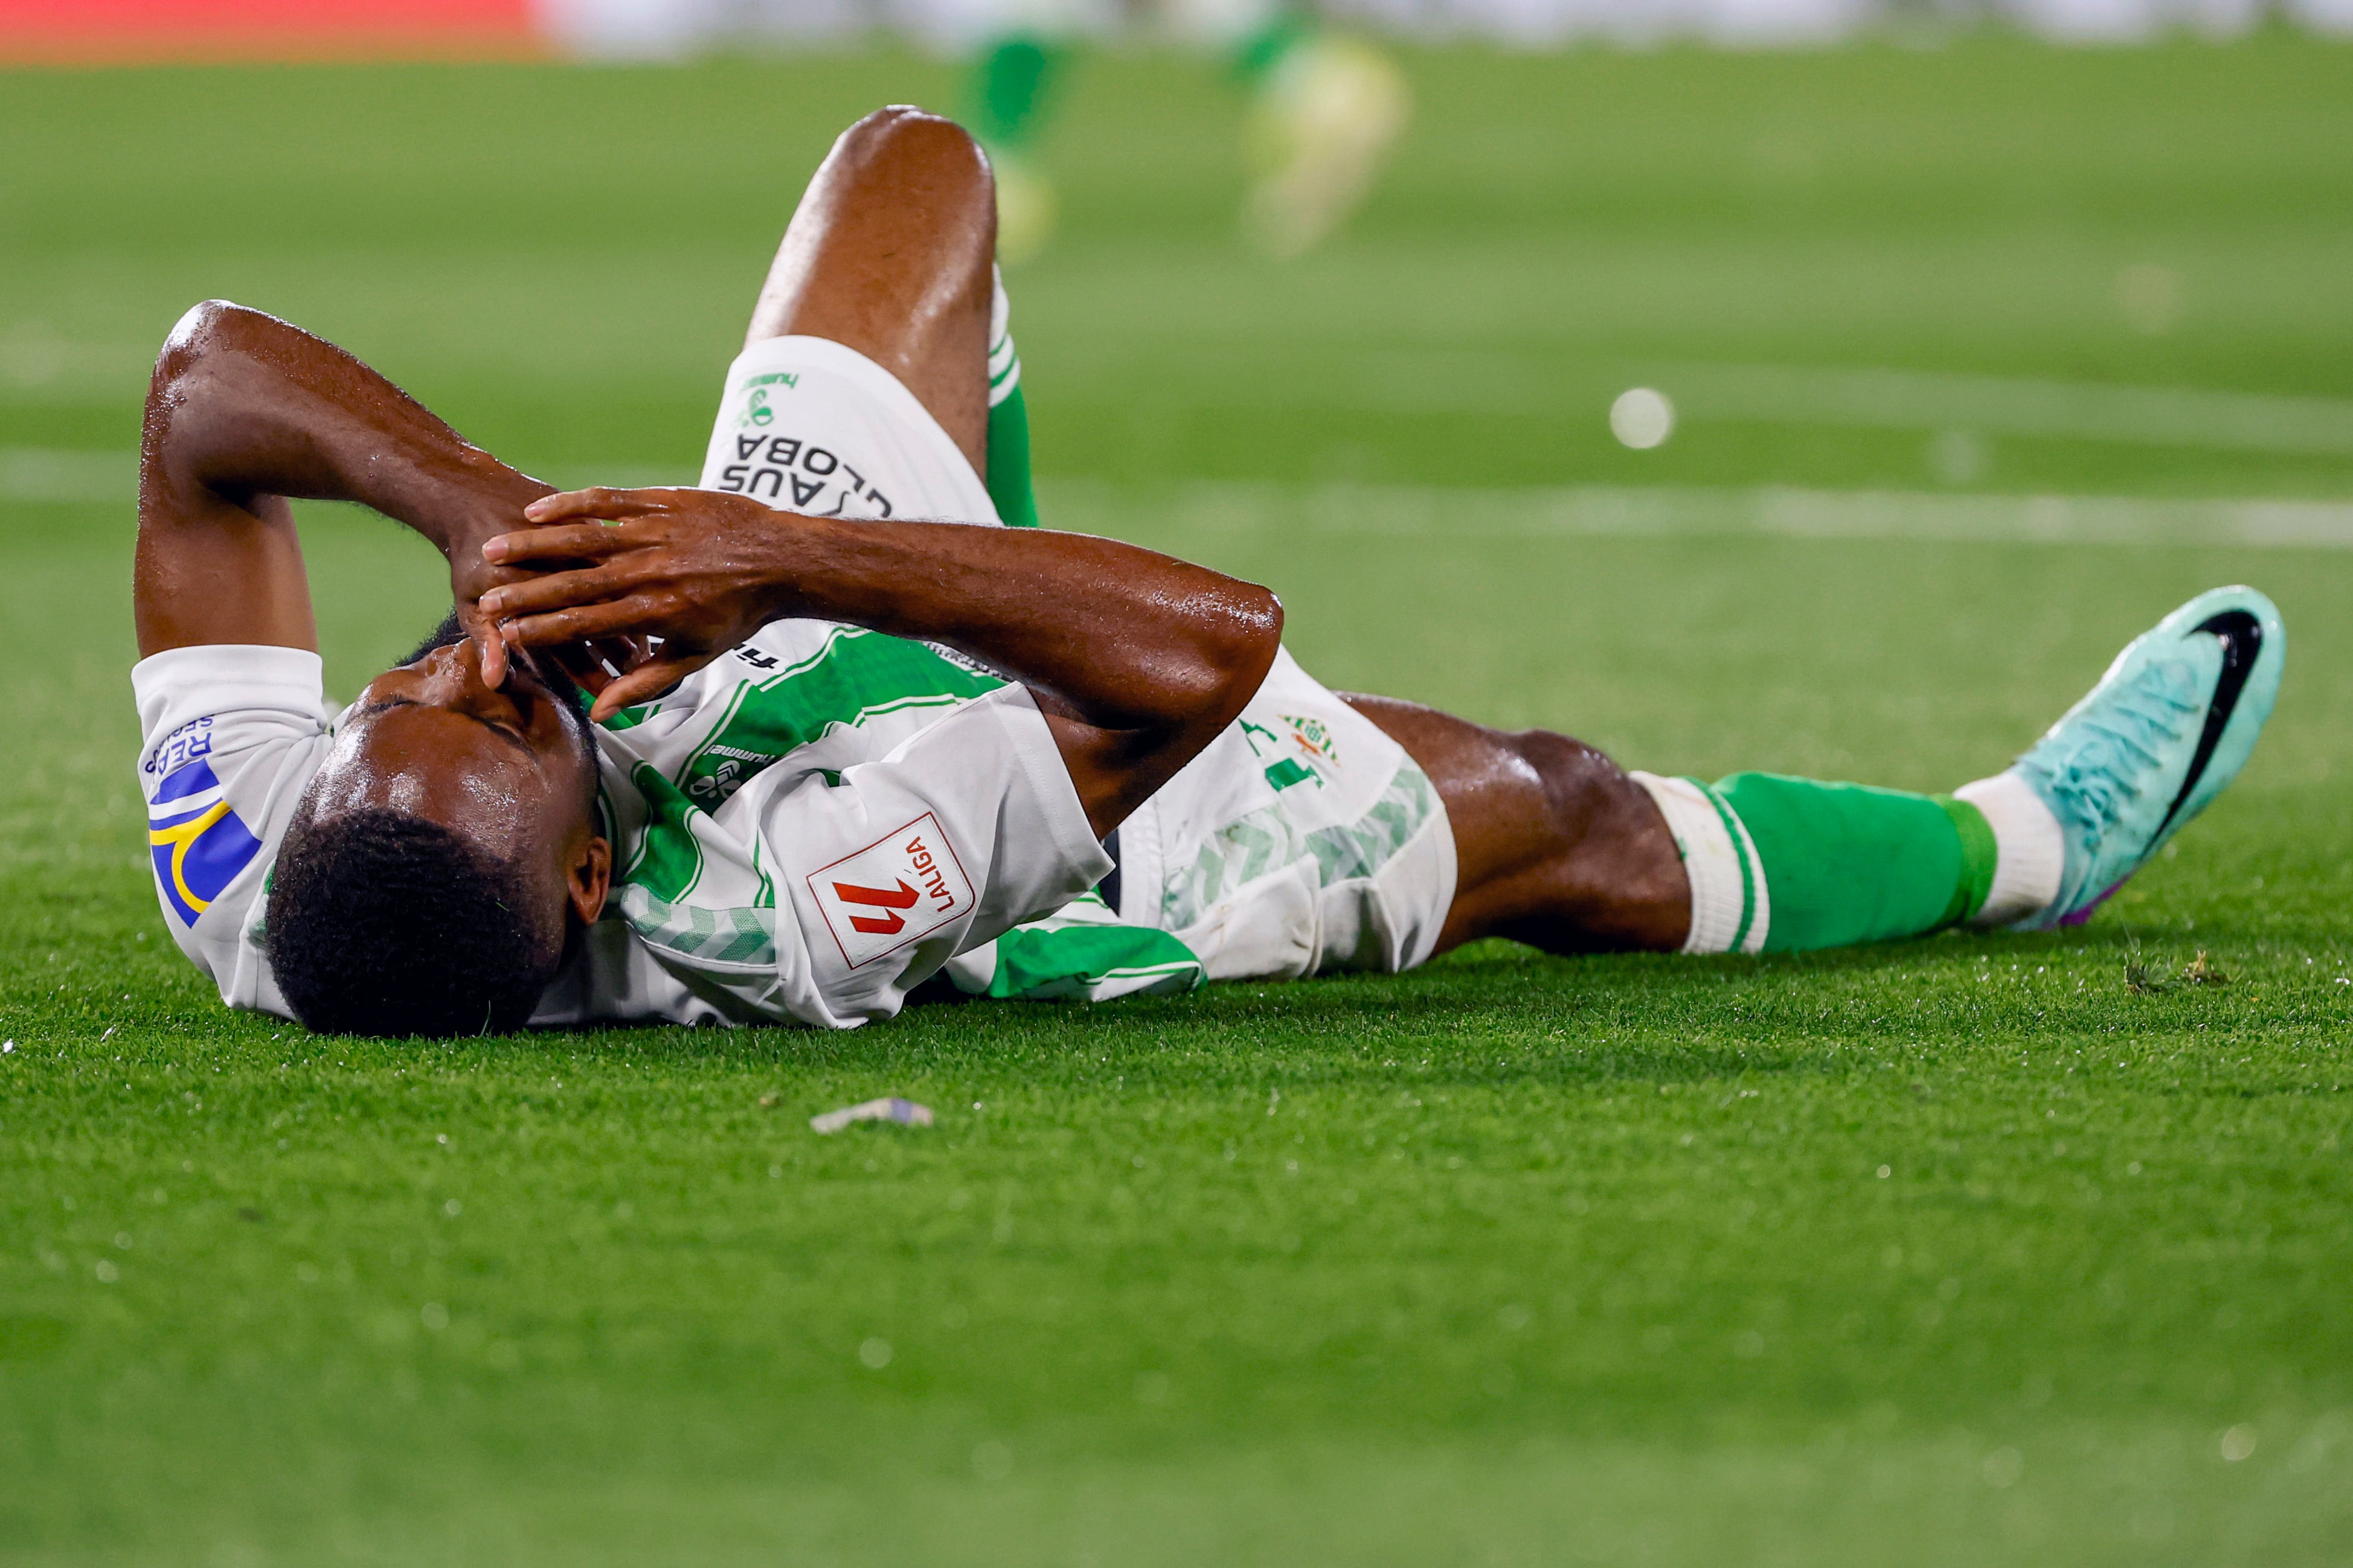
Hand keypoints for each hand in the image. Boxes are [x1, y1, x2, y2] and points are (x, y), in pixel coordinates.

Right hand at [478, 487, 802, 719]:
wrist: (782, 559)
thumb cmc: (738, 613)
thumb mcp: (698, 655)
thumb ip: (647, 681)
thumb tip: (604, 711)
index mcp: (656, 611)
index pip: (586, 624)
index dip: (543, 629)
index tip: (506, 633)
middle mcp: (651, 571)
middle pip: (575, 582)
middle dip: (526, 590)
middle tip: (487, 596)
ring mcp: (655, 533)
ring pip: (584, 537)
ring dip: (536, 543)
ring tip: (495, 547)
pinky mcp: (662, 502)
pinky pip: (609, 500)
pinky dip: (572, 505)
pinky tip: (538, 511)